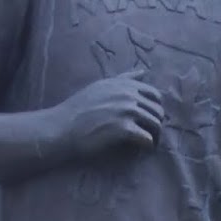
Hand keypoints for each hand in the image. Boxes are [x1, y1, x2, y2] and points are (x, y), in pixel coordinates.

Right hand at [48, 70, 162, 160]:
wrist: (62, 127)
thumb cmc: (78, 108)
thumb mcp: (101, 86)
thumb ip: (124, 79)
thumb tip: (144, 72)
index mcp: (124, 85)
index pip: (155, 95)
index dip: (156, 108)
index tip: (149, 119)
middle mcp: (128, 95)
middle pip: (158, 111)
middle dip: (157, 124)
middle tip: (150, 135)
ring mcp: (126, 111)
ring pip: (155, 124)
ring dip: (155, 136)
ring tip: (148, 144)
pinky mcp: (123, 129)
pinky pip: (147, 138)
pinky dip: (148, 145)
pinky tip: (142, 149)